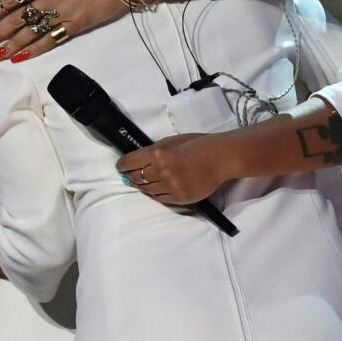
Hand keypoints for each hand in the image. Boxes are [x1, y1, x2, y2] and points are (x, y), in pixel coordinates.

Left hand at [116, 132, 235, 205]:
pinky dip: (156, 194)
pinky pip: (161, 199)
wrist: (220, 158)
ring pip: (147, 190)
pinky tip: (155, 190)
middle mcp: (161, 171)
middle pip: (137, 178)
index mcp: (157, 154)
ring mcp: (171, 186)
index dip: (123, 165)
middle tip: (128, 176)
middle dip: (130, 176)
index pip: (130, 162)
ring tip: (141, 183)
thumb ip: (154, 151)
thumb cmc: (196, 144)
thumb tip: (139, 159)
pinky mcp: (180, 198)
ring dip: (142, 186)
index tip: (121, 166)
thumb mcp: (171, 141)